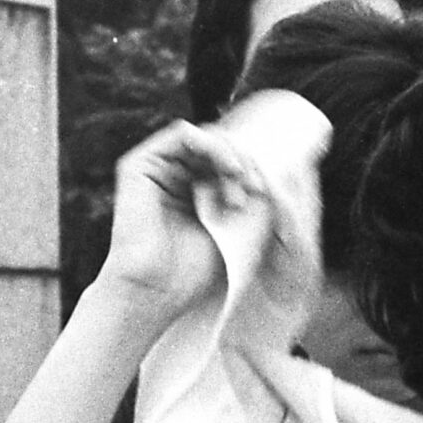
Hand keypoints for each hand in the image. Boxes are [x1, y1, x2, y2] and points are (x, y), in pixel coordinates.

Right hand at [96, 120, 264, 324]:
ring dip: (233, 154)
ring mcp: (157, 168)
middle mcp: (175, 175)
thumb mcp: (240, 231)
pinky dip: (213, 144)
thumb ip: (255, 200)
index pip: (230, 160)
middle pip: (219, 146)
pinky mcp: (139, 165)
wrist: (157, 289)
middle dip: (247, 161)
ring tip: (244, 184)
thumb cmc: (195, 270)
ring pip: (205, 137)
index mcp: (196, 190)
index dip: (254, 168)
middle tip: (258, 189)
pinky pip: (182, 133)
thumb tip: (282, 169)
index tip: (268, 193)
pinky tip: (229, 168)